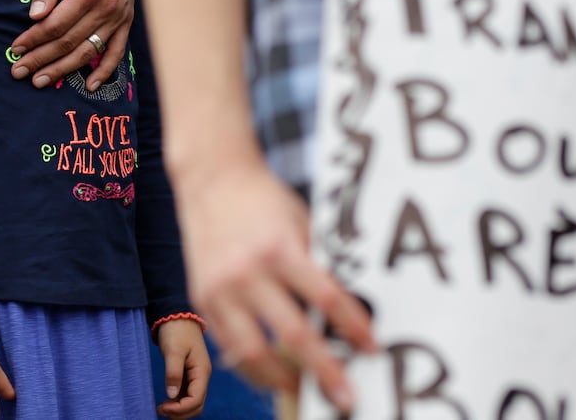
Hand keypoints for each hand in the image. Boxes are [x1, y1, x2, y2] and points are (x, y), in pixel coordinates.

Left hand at [10, 0, 134, 90]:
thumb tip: (35, 17)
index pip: (55, 26)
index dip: (33, 40)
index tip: (15, 49)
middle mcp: (105, 9)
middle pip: (68, 43)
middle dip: (41, 59)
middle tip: (19, 72)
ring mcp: (118, 17)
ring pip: (88, 52)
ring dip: (64, 69)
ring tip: (41, 81)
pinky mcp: (126, 20)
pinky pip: (116, 51)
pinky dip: (105, 71)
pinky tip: (89, 85)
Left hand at [154, 318, 211, 419]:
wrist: (178, 315)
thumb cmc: (177, 330)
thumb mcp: (174, 350)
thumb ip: (173, 372)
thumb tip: (171, 395)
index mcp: (202, 371)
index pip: (196, 399)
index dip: (181, 408)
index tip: (164, 407)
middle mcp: (202, 376)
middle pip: (197, 404)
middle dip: (181, 412)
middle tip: (161, 410)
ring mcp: (197, 375)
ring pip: (193, 401)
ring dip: (179, 408)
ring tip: (161, 408)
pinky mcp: (190, 373)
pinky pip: (187, 393)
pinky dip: (178, 401)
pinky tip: (166, 401)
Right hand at [173, 150, 374, 413]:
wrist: (212, 179)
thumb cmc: (264, 200)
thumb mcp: (299, 222)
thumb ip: (316, 264)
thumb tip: (346, 310)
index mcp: (279, 248)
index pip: (327, 299)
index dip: (353, 328)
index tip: (372, 349)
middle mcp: (247, 272)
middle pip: (294, 335)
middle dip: (325, 371)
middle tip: (346, 397)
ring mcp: (221, 288)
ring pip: (254, 353)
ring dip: (283, 379)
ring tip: (304, 388)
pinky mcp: (202, 298)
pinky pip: (227, 345)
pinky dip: (250, 366)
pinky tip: (269, 373)